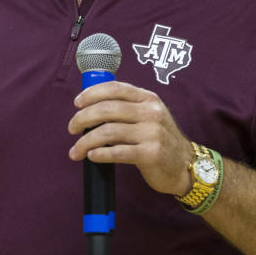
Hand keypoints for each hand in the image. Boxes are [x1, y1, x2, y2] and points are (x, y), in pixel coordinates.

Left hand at [67, 81, 193, 197]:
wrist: (184, 166)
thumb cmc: (159, 140)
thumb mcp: (149, 116)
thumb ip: (126, 108)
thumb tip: (88, 109)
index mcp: (148, 99)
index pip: (115, 88)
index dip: (91, 93)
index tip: (76, 103)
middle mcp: (151, 113)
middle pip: (107, 109)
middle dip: (82, 118)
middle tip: (72, 129)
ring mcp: (152, 133)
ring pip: (108, 132)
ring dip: (85, 141)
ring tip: (76, 150)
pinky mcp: (151, 154)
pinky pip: (118, 152)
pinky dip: (100, 154)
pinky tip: (91, 156)